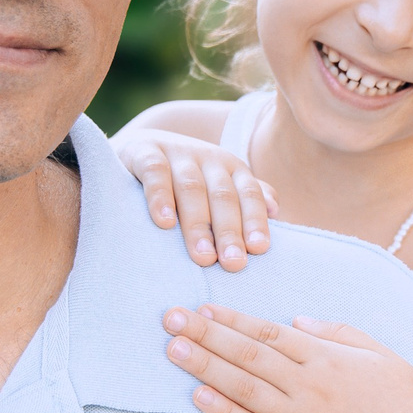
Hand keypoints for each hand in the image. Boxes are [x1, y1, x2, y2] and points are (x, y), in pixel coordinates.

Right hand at [112, 130, 276, 269]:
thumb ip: (245, 198)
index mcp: (231, 168)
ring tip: (203, 256)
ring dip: (198, 224)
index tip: (258, 249)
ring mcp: (176, 153)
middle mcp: (208, 158)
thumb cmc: (183, 180)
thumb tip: (275, 210)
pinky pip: (155, 173)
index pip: (249, 194)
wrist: (137, 148)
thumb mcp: (217, 186)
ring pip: (192, 188)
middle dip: (229, 231)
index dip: (255, 220)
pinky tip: (163, 223)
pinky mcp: (144, 152)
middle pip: (223, 195)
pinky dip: (159, 197)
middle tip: (233, 264)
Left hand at [160, 302, 412, 412]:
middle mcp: (311, 386)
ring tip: (173, 349)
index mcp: (330, 358)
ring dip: (205, 366)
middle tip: (168, 318)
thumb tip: (297, 321)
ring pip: (244, 388)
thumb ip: (338, 335)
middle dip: (204, 334)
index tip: (202, 308)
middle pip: (247, 354)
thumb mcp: (382, 356)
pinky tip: (199, 397)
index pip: (269, 332)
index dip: (231, 320)